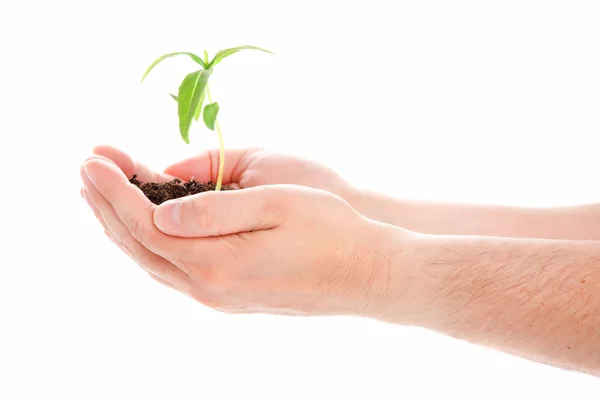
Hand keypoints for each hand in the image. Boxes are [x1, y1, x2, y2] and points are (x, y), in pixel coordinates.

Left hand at [81, 156, 412, 316]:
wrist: (368, 275)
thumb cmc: (331, 233)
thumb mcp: (276, 205)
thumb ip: (213, 209)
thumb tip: (160, 211)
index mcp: (216, 262)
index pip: (146, 223)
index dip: (115, 190)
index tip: (92, 160)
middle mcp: (210, 288)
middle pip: (142, 246)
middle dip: (109, 207)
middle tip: (87, 173)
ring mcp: (220, 297)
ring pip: (156, 262)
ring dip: (125, 229)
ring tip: (105, 199)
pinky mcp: (232, 297)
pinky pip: (176, 271)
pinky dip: (151, 246)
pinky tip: (149, 232)